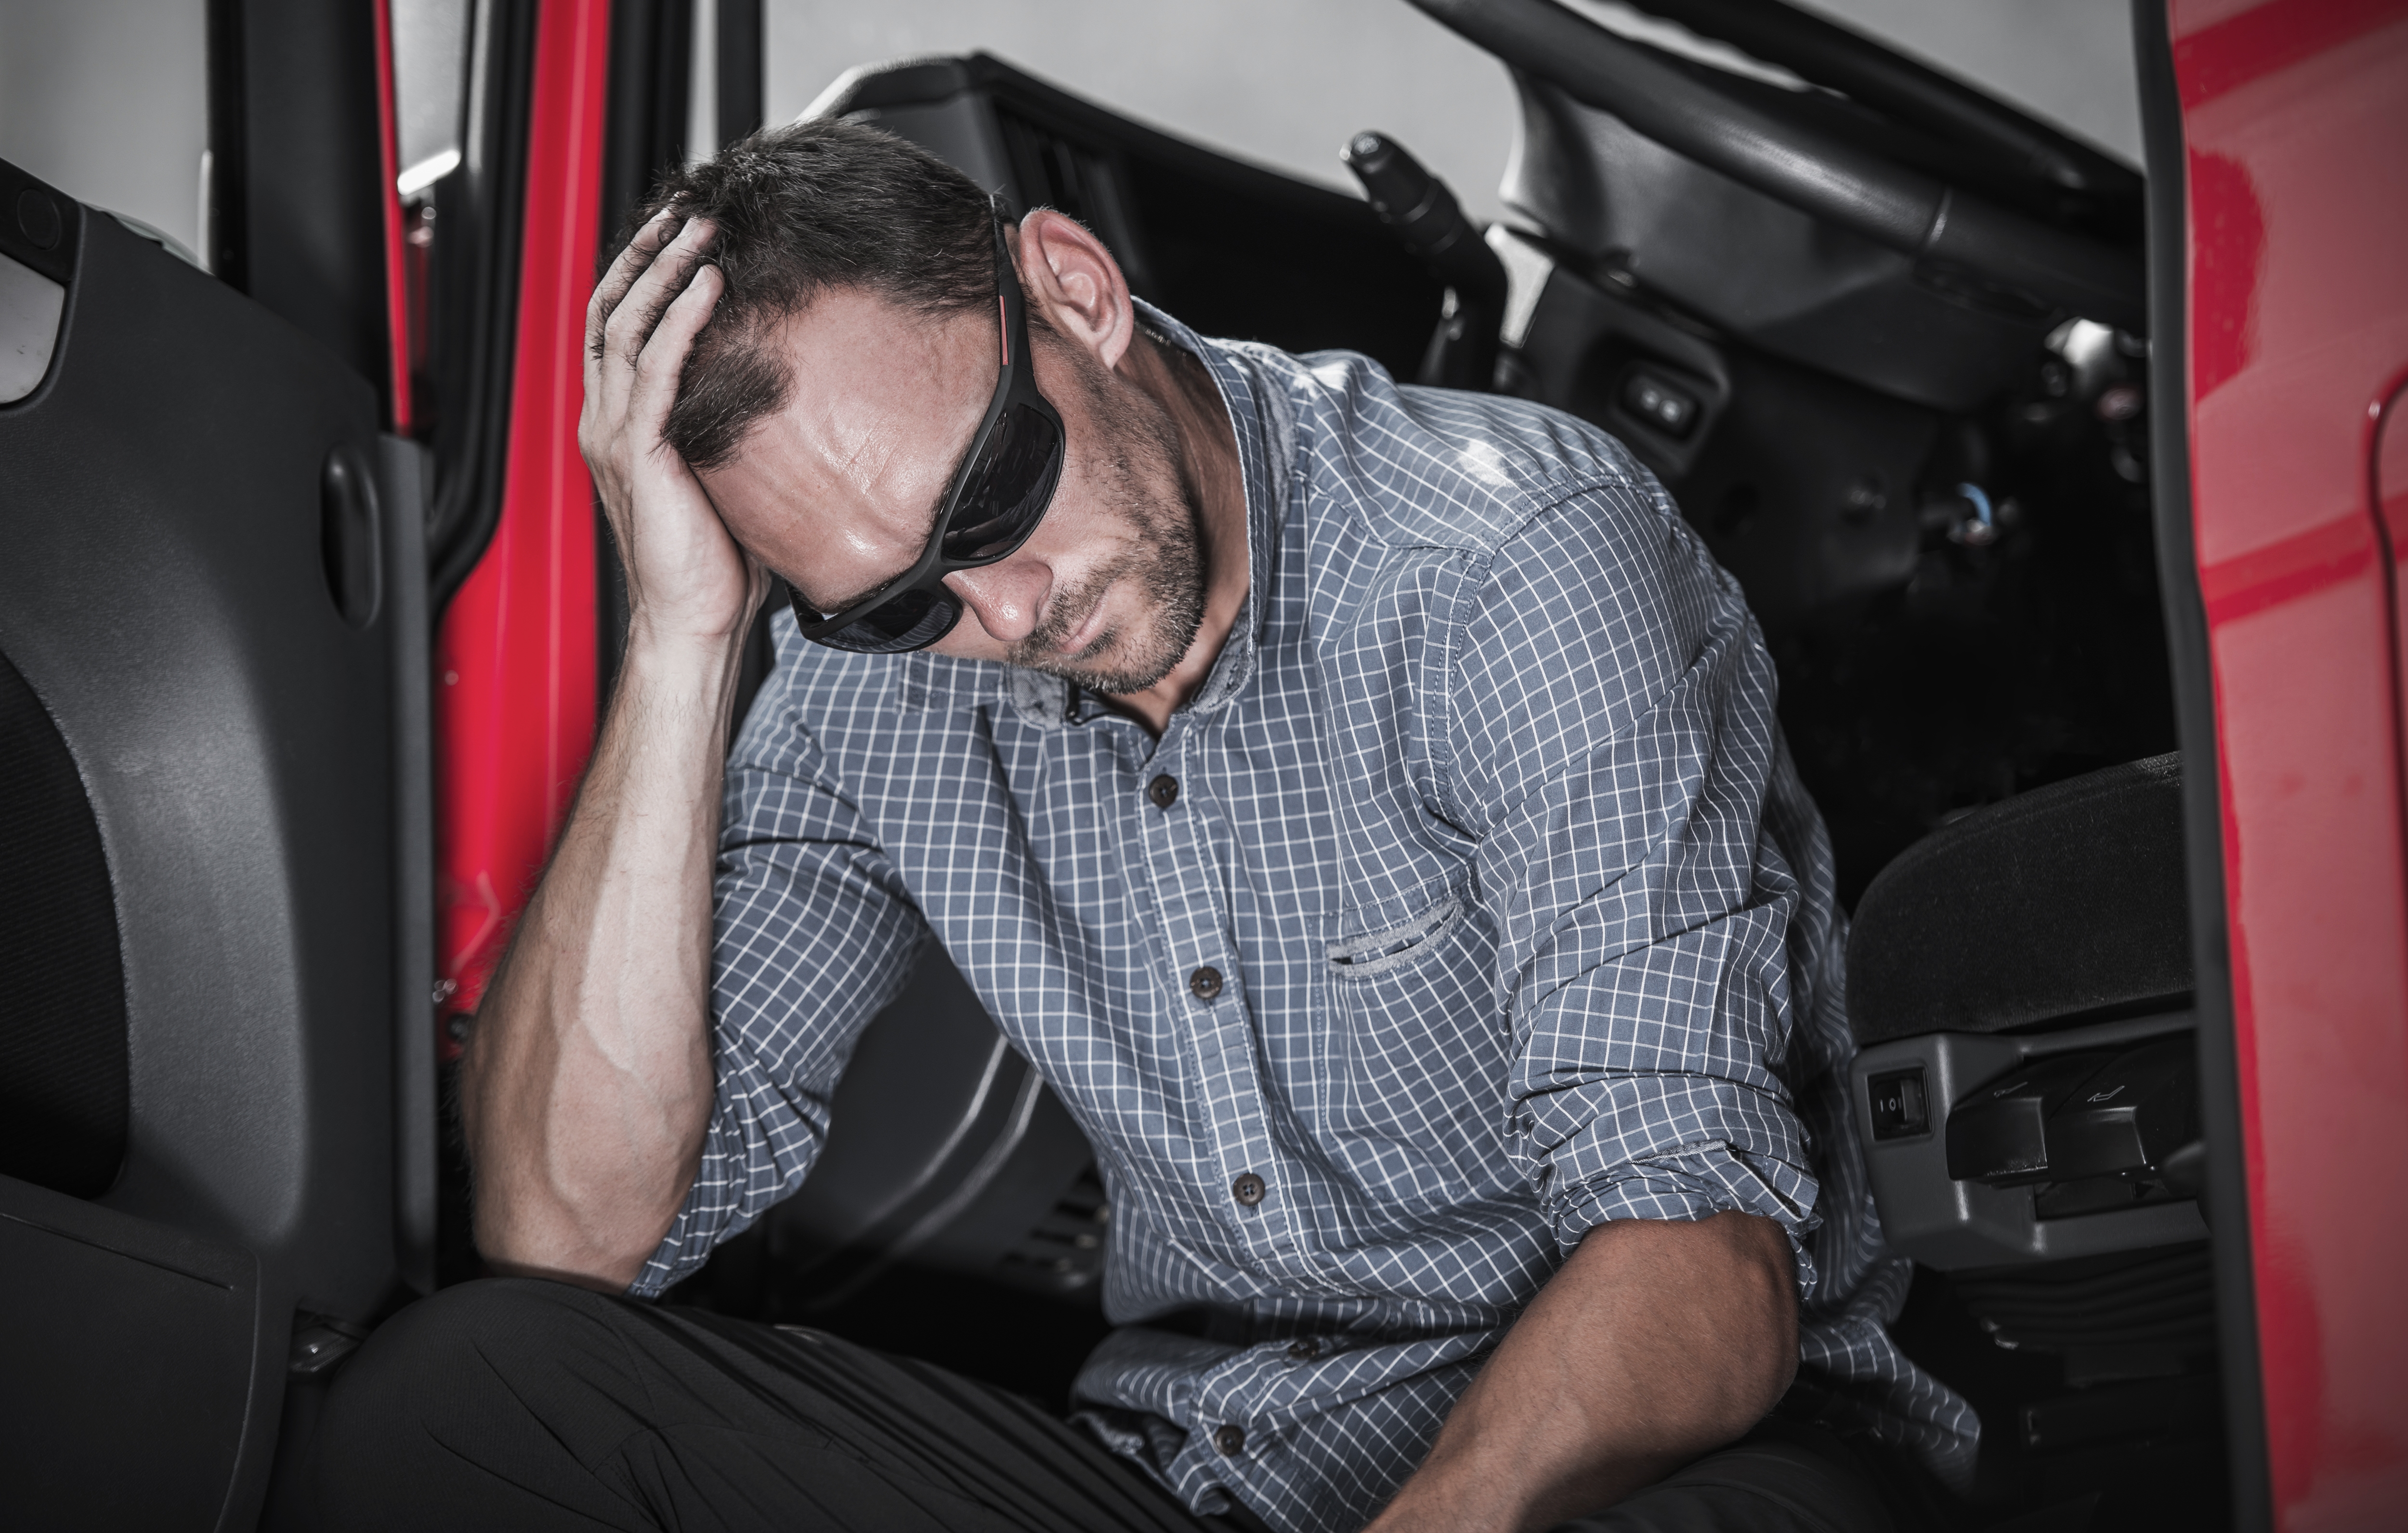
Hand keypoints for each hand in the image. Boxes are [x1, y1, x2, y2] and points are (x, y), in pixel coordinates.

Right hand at [580, 209, 762, 647]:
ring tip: (700, 232)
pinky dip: (681, 321)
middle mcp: (606, 422)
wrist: (691, 622)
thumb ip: (727, 433)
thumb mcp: (721, 477)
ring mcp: (616, 435)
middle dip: (647, 254)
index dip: (641, 275)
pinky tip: (707, 288)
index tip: (677, 236)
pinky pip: (656, 370)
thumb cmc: (711, 565)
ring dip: (665, 272)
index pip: (618, 329)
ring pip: (627, 327)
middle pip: (612, 311)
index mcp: (620, 427)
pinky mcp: (640, 453)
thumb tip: (773, 400)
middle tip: (685, 211)